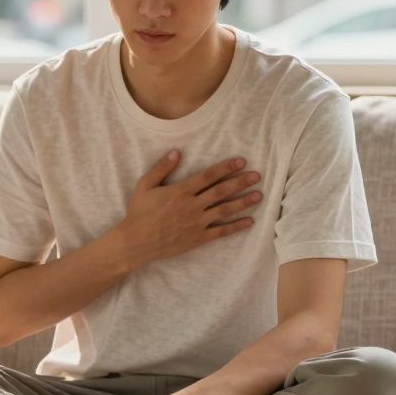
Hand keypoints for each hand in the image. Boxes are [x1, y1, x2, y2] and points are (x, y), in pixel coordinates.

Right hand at [118, 150, 262, 265]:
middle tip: (257, 176)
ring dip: (243, 202)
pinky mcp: (198, 238)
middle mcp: (192, 206)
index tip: (241, 162)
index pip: (209, 176)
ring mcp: (197, 223)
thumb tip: (176, 152)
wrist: (136, 242)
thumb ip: (161, 168)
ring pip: (225, 210)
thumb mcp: (144, 185)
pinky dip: (236, 226)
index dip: (226, 167)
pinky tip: (249, 221)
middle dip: (241, 182)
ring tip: (259, 195)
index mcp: (181, 191)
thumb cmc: (139, 212)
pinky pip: (221, 231)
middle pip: (222, 191)